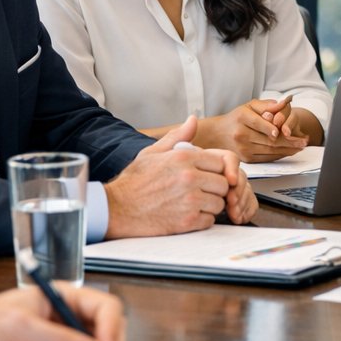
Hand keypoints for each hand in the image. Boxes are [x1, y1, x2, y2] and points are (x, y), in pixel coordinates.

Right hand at [106, 118, 255, 237]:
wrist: (117, 208)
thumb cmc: (134, 181)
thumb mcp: (152, 152)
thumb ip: (177, 136)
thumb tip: (193, 120)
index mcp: (184, 158)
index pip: (221, 162)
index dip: (215, 170)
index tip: (206, 176)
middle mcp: (189, 177)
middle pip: (224, 184)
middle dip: (215, 188)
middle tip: (202, 191)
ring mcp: (189, 200)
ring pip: (219, 203)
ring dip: (210, 205)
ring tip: (194, 203)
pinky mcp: (187, 221)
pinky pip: (209, 220)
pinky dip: (202, 220)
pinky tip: (188, 215)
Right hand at [196, 98, 307, 161]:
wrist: (218, 134)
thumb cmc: (237, 118)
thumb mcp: (250, 106)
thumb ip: (267, 105)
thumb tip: (283, 103)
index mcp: (241, 118)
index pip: (259, 123)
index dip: (271, 128)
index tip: (282, 131)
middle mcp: (241, 134)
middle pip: (267, 140)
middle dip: (288, 141)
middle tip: (303, 141)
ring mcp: (243, 149)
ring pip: (269, 150)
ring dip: (287, 150)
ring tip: (301, 146)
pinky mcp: (246, 159)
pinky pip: (267, 158)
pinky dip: (280, 155)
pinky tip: (290, 151)